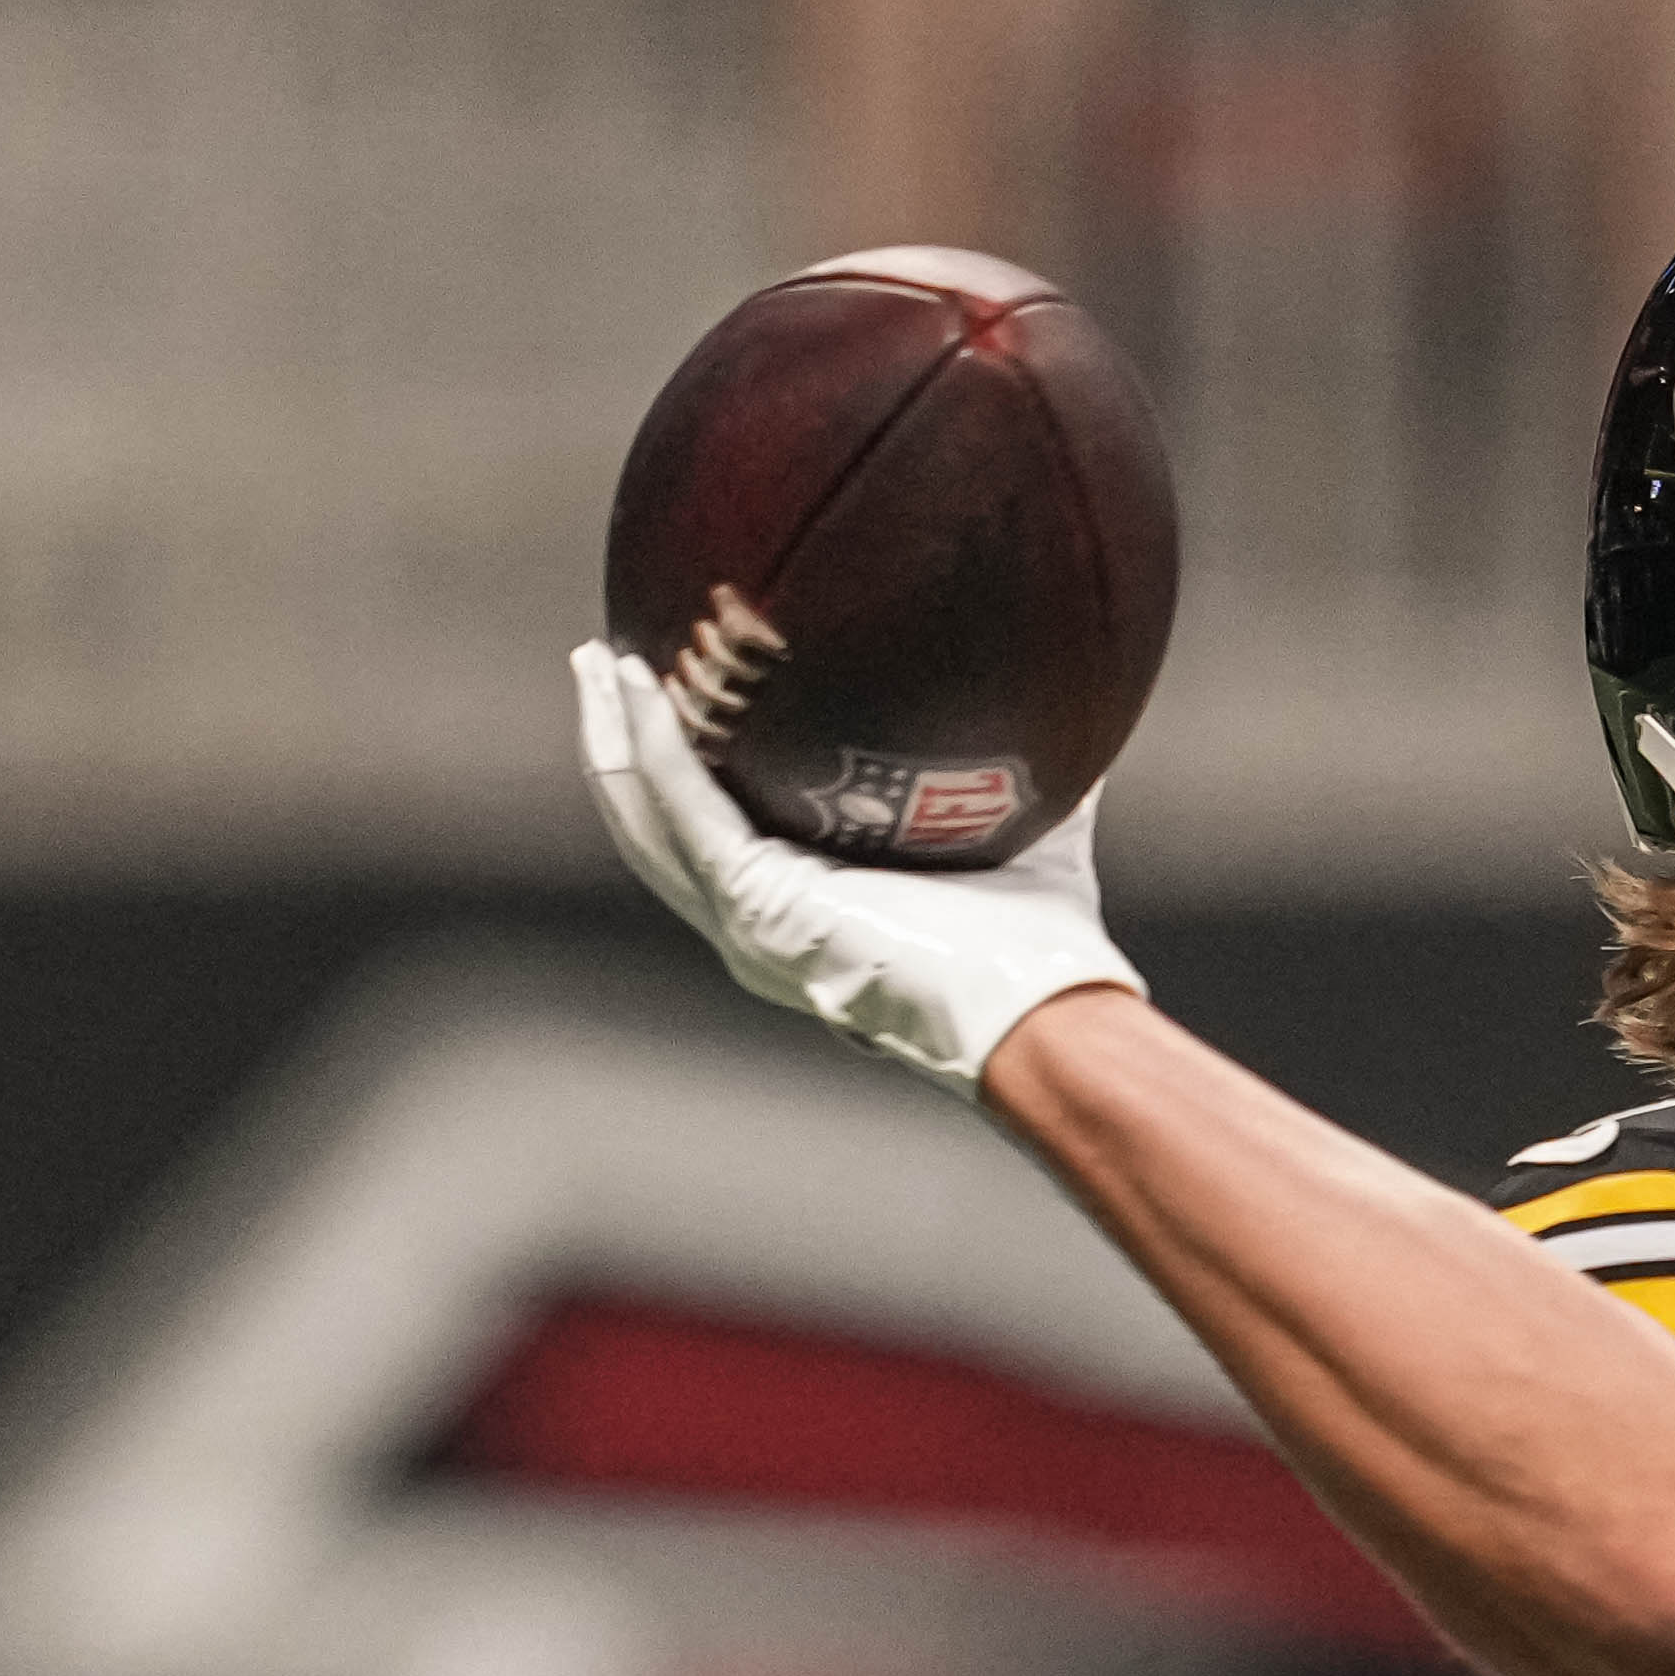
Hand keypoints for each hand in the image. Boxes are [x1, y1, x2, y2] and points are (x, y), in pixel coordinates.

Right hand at [565, 640, 1139, 1097]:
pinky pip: (683, 807)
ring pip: (645, 815)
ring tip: (596, 663)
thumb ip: (1032, 781)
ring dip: (615, 733)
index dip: (687, 770)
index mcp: (805, 916)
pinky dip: (656, 744)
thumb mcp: (1027, 838)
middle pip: (655, 821)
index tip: (673, 696)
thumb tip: (1078, 714)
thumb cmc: (1039, 949)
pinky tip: (638, 685)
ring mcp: (747, 921)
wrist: (1038, 1012)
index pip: (718, 836)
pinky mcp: (754, 901)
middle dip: (622, 740)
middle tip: (601, 665)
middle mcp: (759, 926)